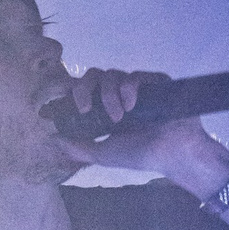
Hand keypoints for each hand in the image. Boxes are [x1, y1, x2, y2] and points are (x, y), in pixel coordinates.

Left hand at [51, 73, 223, 188]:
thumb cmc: (142, 155)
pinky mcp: (154, 82)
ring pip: (111, 74)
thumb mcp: (104, 154)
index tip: (73, 107)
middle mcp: (120, 95)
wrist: (174, 153)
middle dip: (84, 89)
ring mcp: (137, 87)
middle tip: (85, 108)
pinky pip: (134, 75)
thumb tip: (54, 139)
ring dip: (108, 94)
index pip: (86, 89)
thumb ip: (79, 148)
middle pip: (94, 76)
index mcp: (106, 109)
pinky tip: (131, 104)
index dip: (75, 92)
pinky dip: (127, 87)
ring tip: (118, 116)